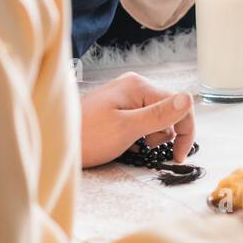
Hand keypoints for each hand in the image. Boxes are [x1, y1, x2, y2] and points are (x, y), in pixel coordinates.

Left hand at [79, 72, 195, 167]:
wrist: (53, 143)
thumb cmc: (86, 138)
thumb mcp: (127, 129)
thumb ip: (159, 114)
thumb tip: (189, 98)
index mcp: (139, 86)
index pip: (179, 104)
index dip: (185, 132)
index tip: (178, 157)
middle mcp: (134, 85)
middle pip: (170, 109)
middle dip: (166, 133)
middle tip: (148, 150)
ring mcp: (125, 95)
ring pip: (158, 115)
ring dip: (154, 134)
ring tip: (135, 146)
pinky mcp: (118, 106)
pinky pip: (143, 118)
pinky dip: (142, 133)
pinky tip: (129, 143)